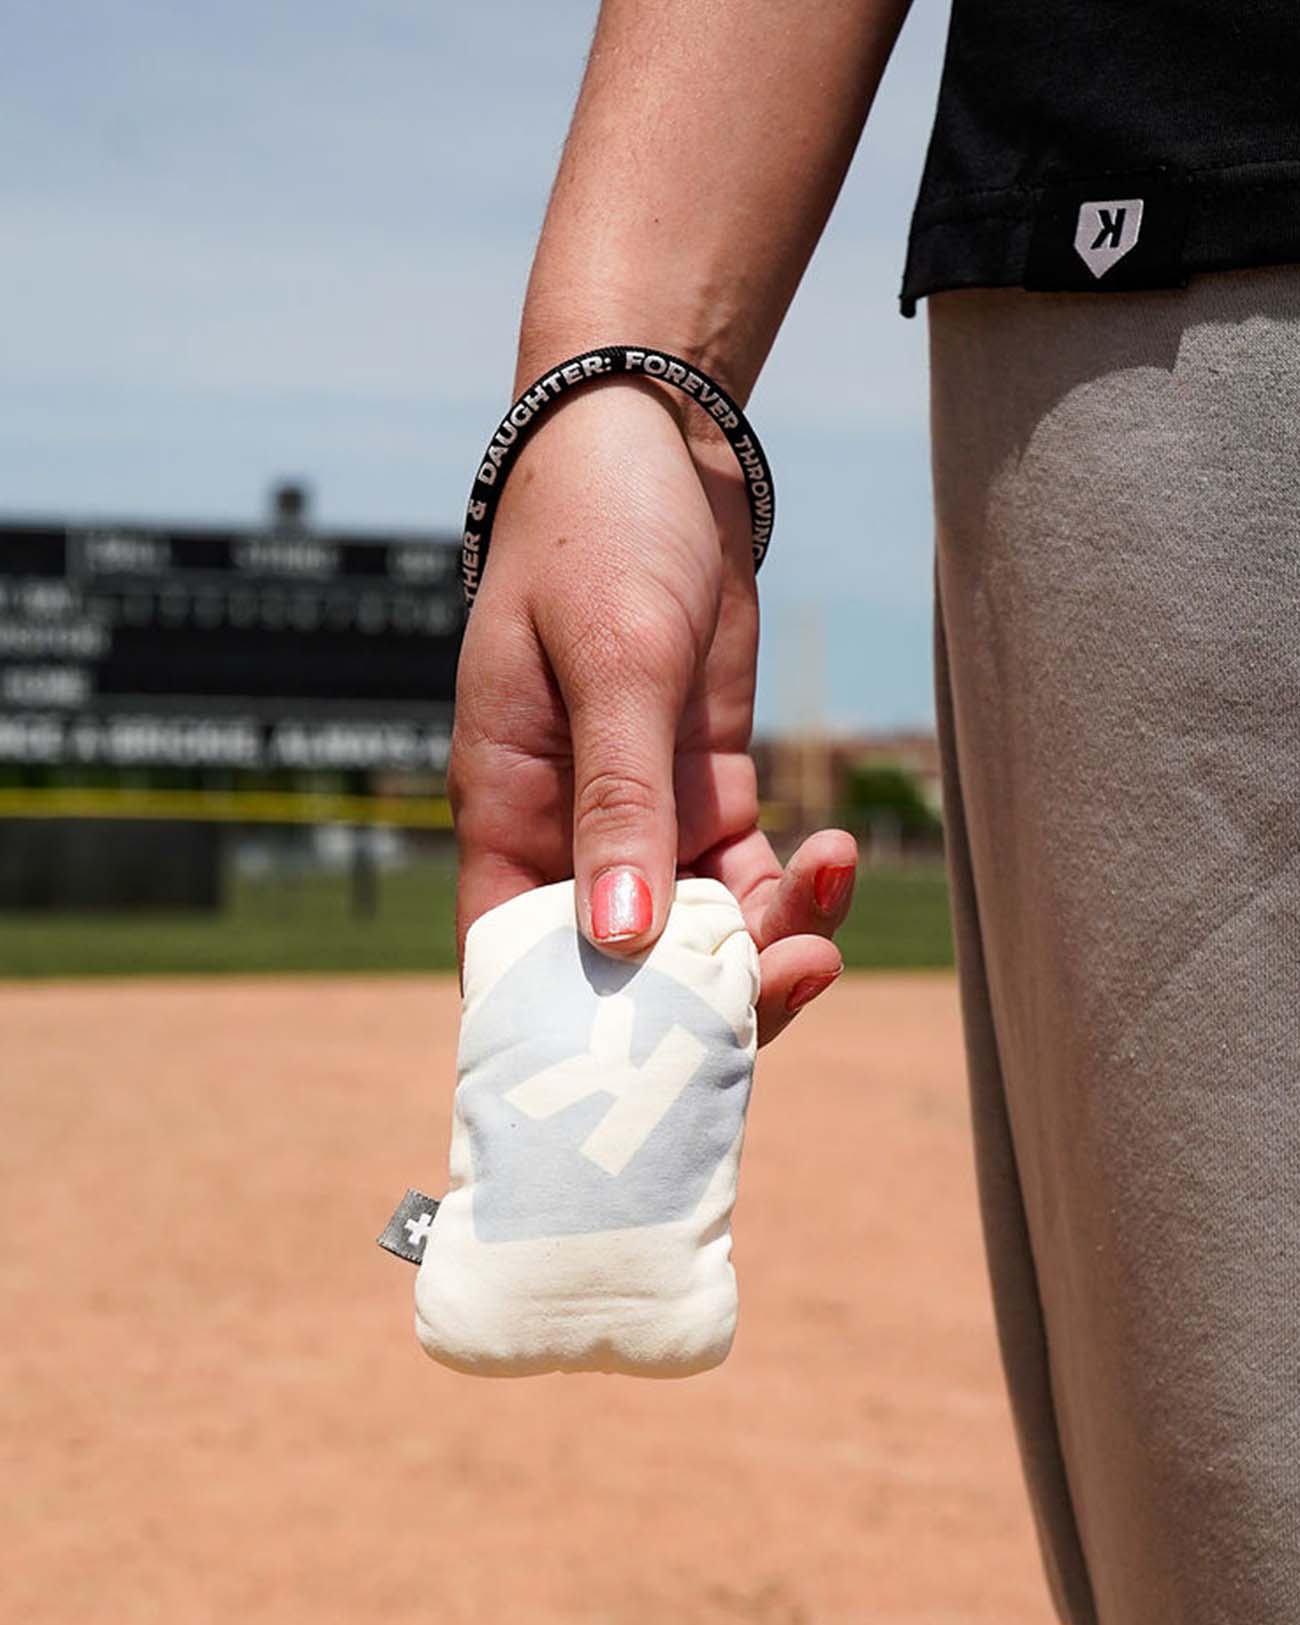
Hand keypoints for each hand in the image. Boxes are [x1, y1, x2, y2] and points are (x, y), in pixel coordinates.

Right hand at [449, 380, 856, 1043]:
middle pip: (626, 973)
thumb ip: (618, 798)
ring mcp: (640, 819)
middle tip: (801, 977)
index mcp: (507, 815)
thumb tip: (626, 939)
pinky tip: (837, 852)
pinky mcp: (701, 793)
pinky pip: (747, 876)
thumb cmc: (597, 534)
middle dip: (712, 995)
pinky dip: (794, 886)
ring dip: (770, 940)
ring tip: (829, 891)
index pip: (518, 968)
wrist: (653, 449)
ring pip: (700, 936)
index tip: (666, 1074)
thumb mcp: (611, 657)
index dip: (578, 1040)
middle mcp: (568, 837)